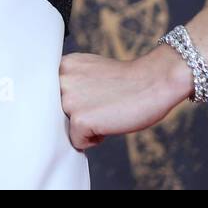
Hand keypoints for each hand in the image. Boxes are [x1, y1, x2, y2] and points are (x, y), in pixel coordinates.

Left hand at [58, 45, 194, 149]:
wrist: (154, 82)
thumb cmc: (128, 80)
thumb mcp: (91, 71)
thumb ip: (73, 82)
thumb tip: (61, 104)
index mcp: (64, 65)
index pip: (52, 94)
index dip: (73, 102)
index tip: (90, 99)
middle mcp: (61, 80)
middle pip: (57, 111)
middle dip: (78, 114)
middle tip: (102, 106)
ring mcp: (69, 99)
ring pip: (66, 127)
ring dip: (85, 127)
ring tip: (106, 114)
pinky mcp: (79, 119)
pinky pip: (77, 141)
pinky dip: (93, 140)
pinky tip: (108, 125)